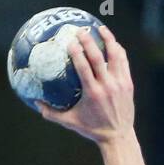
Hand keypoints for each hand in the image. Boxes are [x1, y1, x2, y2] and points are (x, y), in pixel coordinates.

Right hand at [37, 25, 133, 143]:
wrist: (118, 136)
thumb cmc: (92, 129)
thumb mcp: (70, 122)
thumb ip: (51, 113)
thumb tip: (35, 102)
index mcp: (92, 93)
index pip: (84, 67)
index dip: (77, 52)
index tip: (70, 42)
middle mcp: (106, 86)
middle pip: (98, 57)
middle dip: (89, 41)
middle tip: (81, 30)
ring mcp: (119, 83)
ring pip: (115, 55)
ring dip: (108, 39)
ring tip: (101, 28)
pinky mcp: (128, 83)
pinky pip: (123, 61)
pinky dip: (117, 50)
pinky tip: (113, 43)